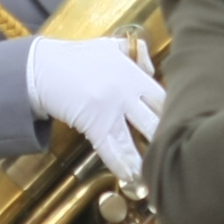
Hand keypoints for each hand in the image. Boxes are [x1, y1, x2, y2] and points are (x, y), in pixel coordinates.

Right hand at [26, 36, 165, 182]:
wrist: (44, 67)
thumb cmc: (78, 58)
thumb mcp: (110, 46)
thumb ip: (134, 55)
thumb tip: (151, 70)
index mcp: (133, 74)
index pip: (162, 97)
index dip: (173, 113)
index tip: (179, 126)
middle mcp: (126, 93)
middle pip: (154, 121)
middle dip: (164, 138)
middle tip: (174, 152)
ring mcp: (110, 110)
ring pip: (134, 140)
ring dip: (145, 158)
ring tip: (156, 172)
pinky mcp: (93, 124)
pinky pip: (111, 149)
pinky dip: (121, 164)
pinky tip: (130, 176)